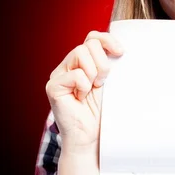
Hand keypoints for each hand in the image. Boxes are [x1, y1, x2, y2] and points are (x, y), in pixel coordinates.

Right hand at [45, 30, 123, 152]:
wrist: (91, 137)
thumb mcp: (111, 83)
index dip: (107, 40)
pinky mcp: (53, 86)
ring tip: (92, 90)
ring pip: (81, 53)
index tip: (121, 53)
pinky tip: (80, 98)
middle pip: (89, 44)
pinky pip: (75, 74)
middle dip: (103, 63)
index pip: (93, 37)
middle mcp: (69, 65)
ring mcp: (59, 75)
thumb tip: (121, 50)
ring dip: (94, 73)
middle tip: (102, 83)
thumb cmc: (101, 113)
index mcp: (83, 63)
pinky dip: (83, 86)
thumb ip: (110, 65)